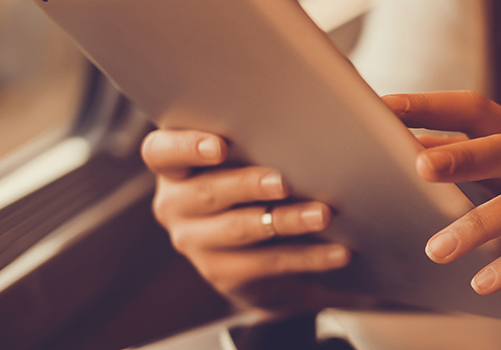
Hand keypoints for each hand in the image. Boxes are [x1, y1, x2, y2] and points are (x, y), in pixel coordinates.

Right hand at [141, 129, 351, 310]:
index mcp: (177, 165)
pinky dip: (308, 257)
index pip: (160, 151)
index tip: (218, 146)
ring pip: (241, 230)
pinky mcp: (223, 275)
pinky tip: (339, 251)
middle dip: (247, 185)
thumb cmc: (267, 180)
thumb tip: (330, 86)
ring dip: (286, 221)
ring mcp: (196, 243)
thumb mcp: (263, 151)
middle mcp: (175, 204)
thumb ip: (276, 123)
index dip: (185, 147)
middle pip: (205, 193)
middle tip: (284, 181)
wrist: (268, 250)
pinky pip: (268, 266)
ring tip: (324, 214)